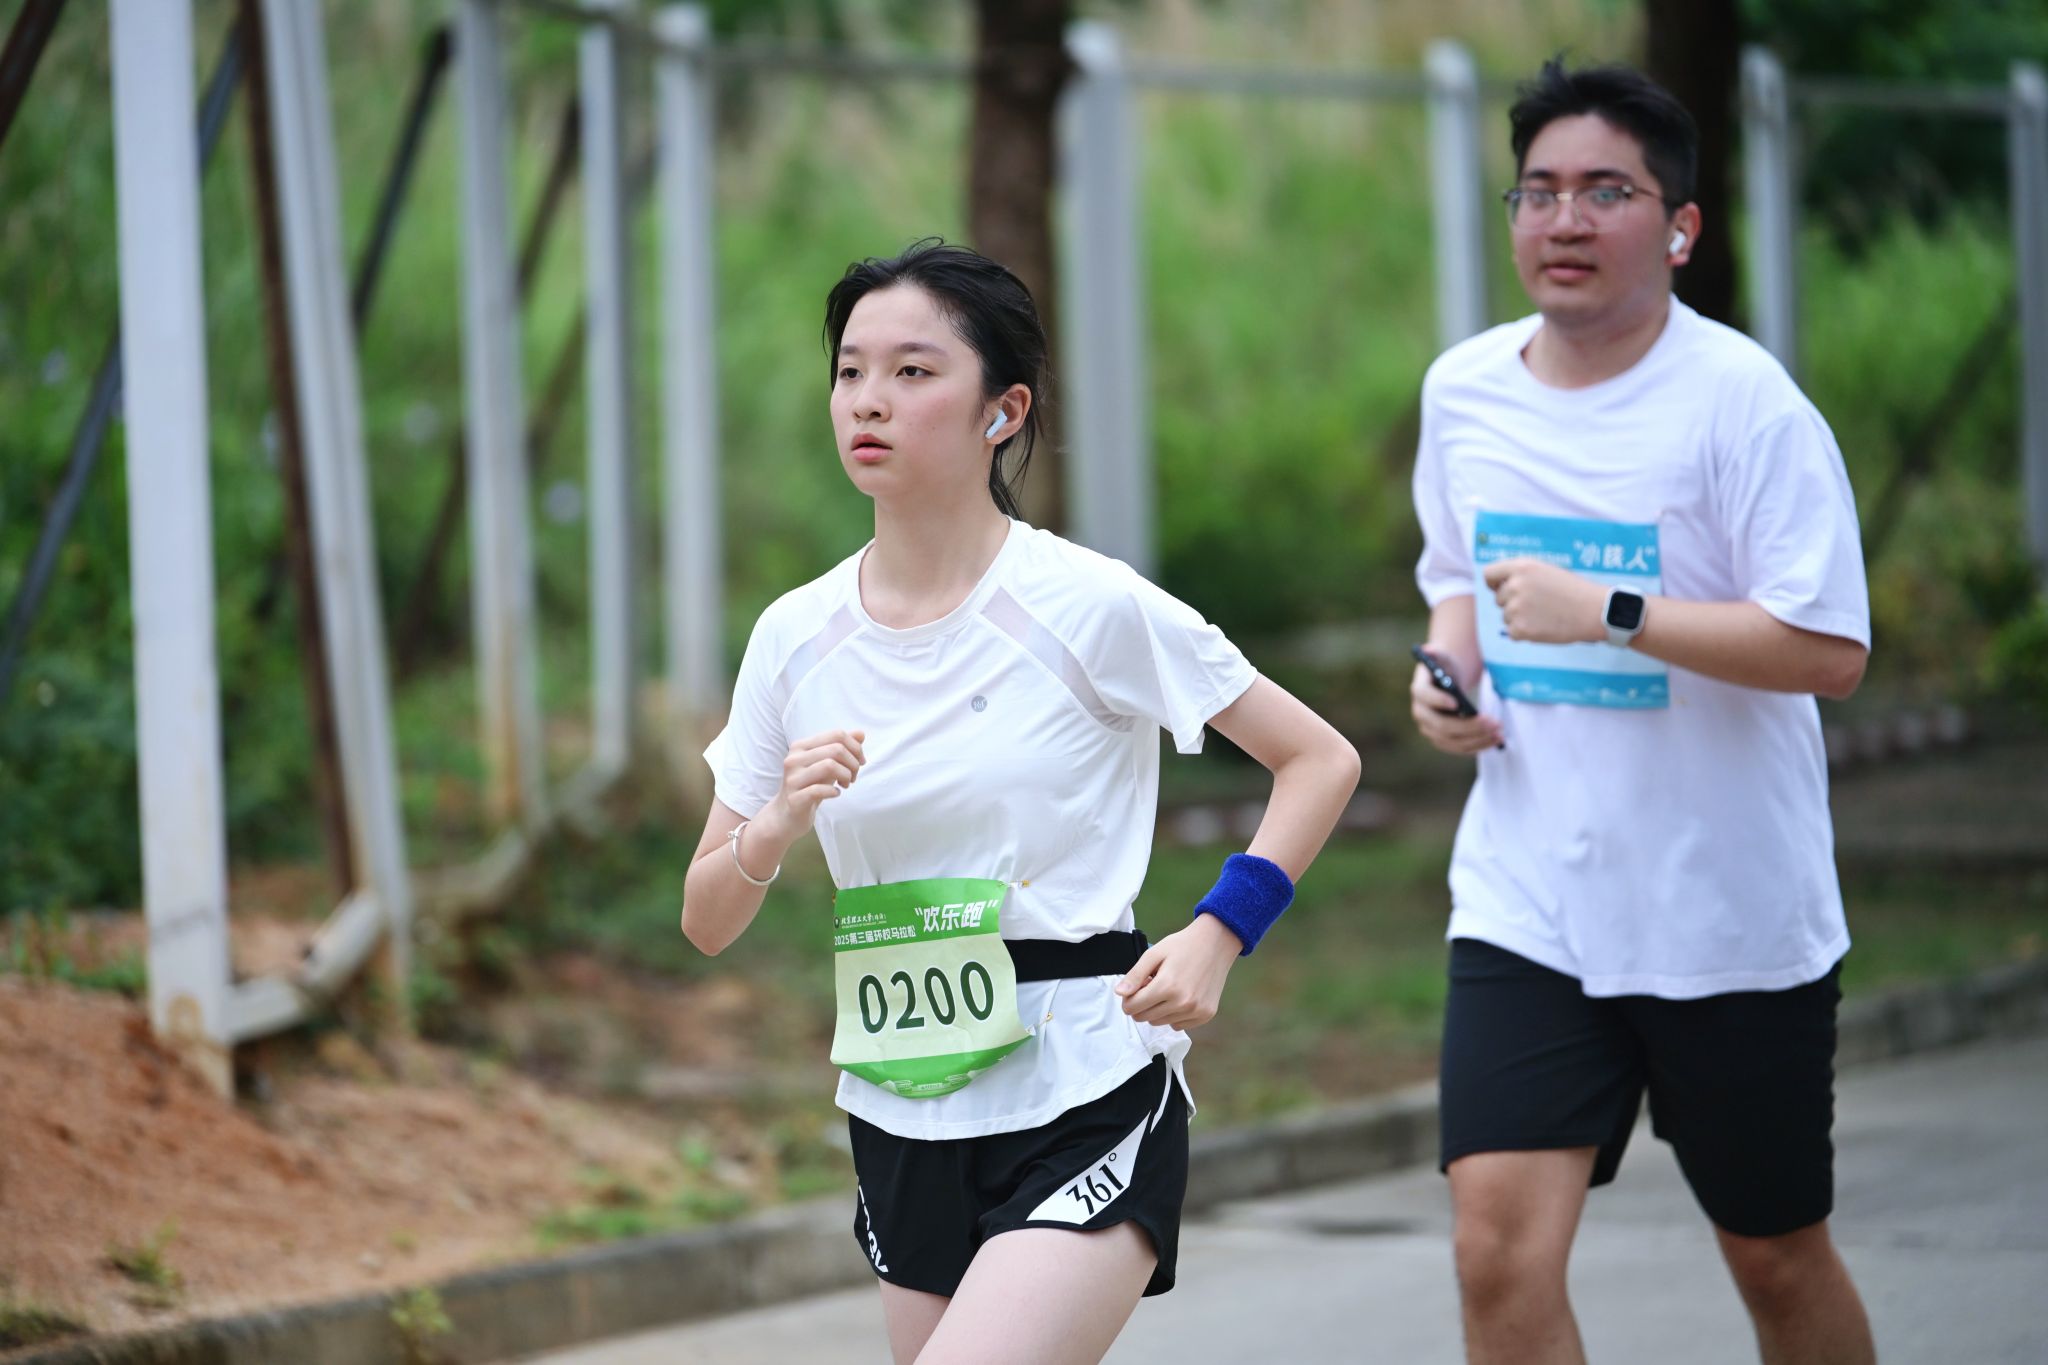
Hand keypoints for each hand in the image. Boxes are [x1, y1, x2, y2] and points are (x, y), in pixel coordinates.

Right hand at [756, 728, 865, 845]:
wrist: (786, 814)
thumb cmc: (810, 785)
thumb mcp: (826, 763)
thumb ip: (842, 748)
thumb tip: (860, 734)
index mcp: (800, 746)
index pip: (837, 734)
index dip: (855, 747)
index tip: (860, 762)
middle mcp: (794, 759)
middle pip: (836, 749)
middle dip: (853, 763)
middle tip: (853, 777)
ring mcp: (793, 779)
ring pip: (830, 765)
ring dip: (846, 776)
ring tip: (845, 784)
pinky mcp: (794, 798)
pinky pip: (820, 789)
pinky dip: (834, 791)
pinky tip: (835, 793)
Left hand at [1113, 914, 1240, 1029]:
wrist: (1216, 944)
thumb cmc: (1183, 946)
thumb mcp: (1154, 954)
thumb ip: (1135, 975)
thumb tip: (1120, 994)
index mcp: (1167, 986)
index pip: (1132, 1008)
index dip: (1129, 998)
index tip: (1136, 988)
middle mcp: (1182, 1003)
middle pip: (1144, 1017)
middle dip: (1142, 1004)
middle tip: (1152, 985)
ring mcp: (1196, 1011)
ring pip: (1160, 1022)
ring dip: (1158, 1009)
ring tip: (1168, 988)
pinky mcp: (1206, 1015)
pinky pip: (1178, 1025)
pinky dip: (1174, 1015)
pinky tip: (1181, 996)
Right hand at [1409, 645, 1499, 754]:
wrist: (1447, 682)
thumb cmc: (1446, 667)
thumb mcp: (1442, 656)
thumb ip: (1436, 652)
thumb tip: (1428, 650)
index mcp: (1419, 690)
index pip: (1424, 696)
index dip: (1438, 700)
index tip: (1456, 703)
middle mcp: (1421, 713)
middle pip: (1441, 725)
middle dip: (1468, 726)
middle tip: (1492, 722)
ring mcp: (1430, 729)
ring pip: (1451, 741)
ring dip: (1476, 739)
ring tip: (1498, 733)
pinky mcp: (1443, 740)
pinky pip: (1459, 748)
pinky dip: (1478, 746)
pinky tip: (1495, 740)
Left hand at [1482, 557, 1603, 644]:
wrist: (1594, 611)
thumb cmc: (1573, 591)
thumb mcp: (1546, 571)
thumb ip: (1521, 576)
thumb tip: (1497, 587)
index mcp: (1521, 567)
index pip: (1489, 574)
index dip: (1493, 584)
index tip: (1498, 589)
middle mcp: (1514, 586)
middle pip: (1498, 599)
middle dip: (1513, 603)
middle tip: (1539, 605)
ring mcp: (1515, 608)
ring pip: (1506, 617)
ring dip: (1520, 618)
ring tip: (1545, 615)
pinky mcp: (1519, 629)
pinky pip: (1512, 633)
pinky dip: (1525, 633)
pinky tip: (1544, 627)